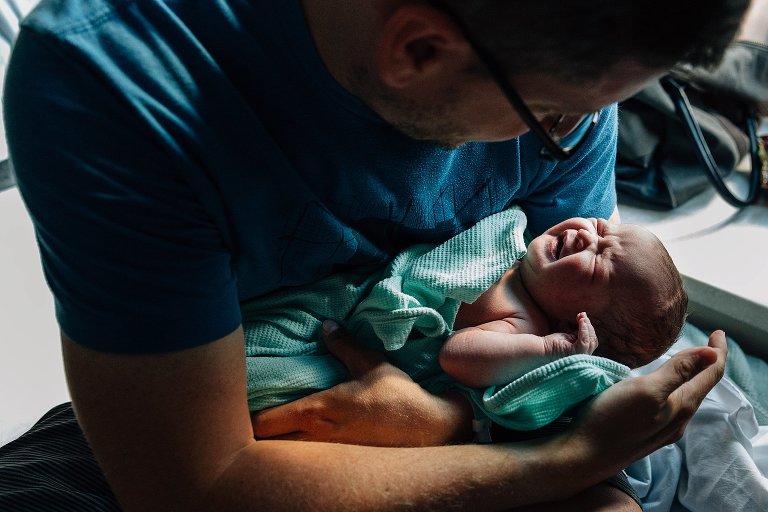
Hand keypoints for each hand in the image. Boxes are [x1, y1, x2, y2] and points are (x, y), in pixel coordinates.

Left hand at [251, 322, 472, 446]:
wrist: (432, 431)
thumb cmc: (399, 398)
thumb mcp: (372, 365)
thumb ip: (344, 346)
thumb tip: (325, 327)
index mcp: (316, 412)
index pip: (263, 424)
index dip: (244, 417)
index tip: (240, 404)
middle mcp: (315, 439)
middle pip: (267, 447)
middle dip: (255, 434)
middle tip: (250, 415)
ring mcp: (328, 456)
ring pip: (286, 456)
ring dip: (277, 443)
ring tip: (274, 428)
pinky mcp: (341, 463)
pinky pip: (307, 459)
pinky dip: (298, 450)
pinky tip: (302, 439)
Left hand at [543, 312, 597, 356]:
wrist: (541, 348)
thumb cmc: (553, 343)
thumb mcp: (568, 337)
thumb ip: (578, 333)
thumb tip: (584, 320)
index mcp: (582, 353)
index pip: (592, 341)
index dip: (590, 329)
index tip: (584, 317)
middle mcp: (583, 357)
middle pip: (593, 340)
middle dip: (589, 326)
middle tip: (583, 315)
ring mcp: (580, 356)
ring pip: (590, 340)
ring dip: (587, 326)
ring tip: (582, 317)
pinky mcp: (575, 352)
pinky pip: (584, 341)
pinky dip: (584, 330)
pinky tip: (581, 321)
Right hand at [561, 330, 726, 476]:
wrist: (583, 455)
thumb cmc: (611, 419)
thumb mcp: (647, 390)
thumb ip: (678, 372)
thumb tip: (711, 353)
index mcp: (682, 405)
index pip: (711, 374)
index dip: (718, 352)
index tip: (718, 332)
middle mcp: (678, 420)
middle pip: (702, 386)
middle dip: (708, 363)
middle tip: (708, 342)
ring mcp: (663, 429)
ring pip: (687, 397)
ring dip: (692, 376)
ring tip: (689, 360)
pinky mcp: (646, 433)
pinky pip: (672, 406)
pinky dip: (676, 388)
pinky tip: (664, 387)